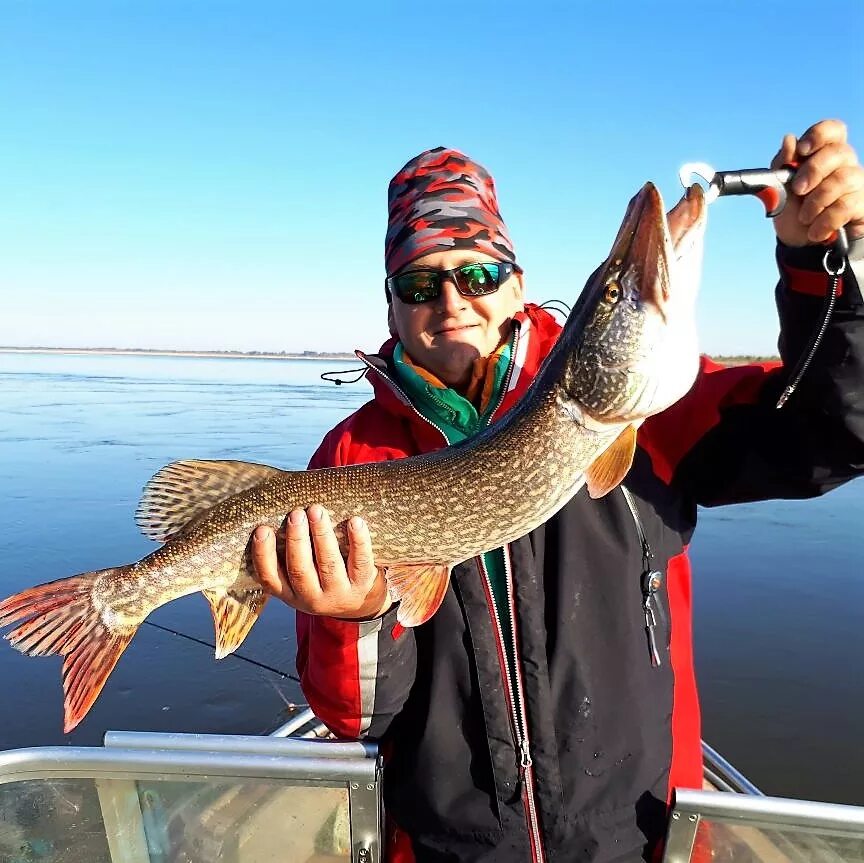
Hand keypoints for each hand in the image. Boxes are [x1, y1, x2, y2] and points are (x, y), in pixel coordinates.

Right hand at [251, 505, 392, 619]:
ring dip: (322, 535)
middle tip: (295, 514)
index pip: (270, 578)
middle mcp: (312, 598)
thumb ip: (285, 554)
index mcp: (289, 593)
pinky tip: (354, 521)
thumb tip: (272, 512)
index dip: (264, 555)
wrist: (358, 602)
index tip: (262, 529)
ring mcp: (338, 593)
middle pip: (300, 570)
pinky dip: (358, 541)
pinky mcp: (362, 585)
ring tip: (317, 512)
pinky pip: (361, 562)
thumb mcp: (298, 576)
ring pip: (329, 564)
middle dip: (297, 540)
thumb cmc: (320, 577)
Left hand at [771, 119, 863, 245]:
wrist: (800, 243)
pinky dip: (825, 221)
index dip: (819, 135)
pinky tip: (815, 231)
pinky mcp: (861, 204)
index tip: (802, 150)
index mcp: (823, 153)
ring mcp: (856, 183)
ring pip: (842, 179)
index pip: (832, 130)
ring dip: (816, 201)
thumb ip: (782, 164)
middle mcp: (844, 163)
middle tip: (797, 190)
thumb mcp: (779, 188)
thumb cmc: (791, 209)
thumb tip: (789, 139)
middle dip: (813, 171)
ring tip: (804, 217)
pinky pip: (846, 206)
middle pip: (838, 152)